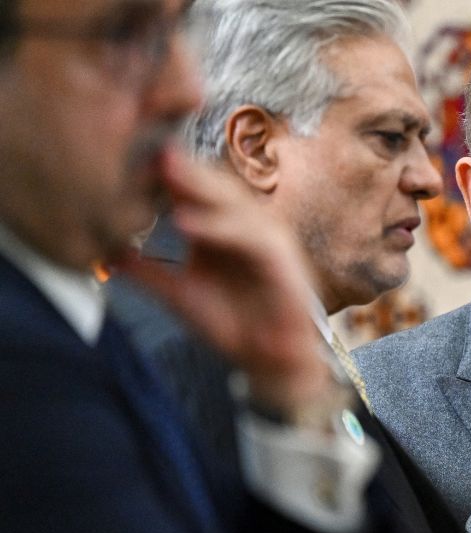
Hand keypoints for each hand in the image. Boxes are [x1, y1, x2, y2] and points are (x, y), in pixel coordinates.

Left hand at [122, 148, 330, 413]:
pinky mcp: (280, 257)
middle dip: (181, 168)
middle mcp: (246, 226)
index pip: (194, 192)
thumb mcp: (179, 295)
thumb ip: (147, 273)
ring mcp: (266, 237)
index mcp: (222, 229)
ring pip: (232, 202)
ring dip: (198, 185)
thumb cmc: (233, 324)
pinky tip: (185, 222)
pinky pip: (248, 235)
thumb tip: (104, 254)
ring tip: (164, 170)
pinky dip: (218, 227)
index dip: (166, 176)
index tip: (128, 161)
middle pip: (214, 186)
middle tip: (147, 148)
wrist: (269, 359)